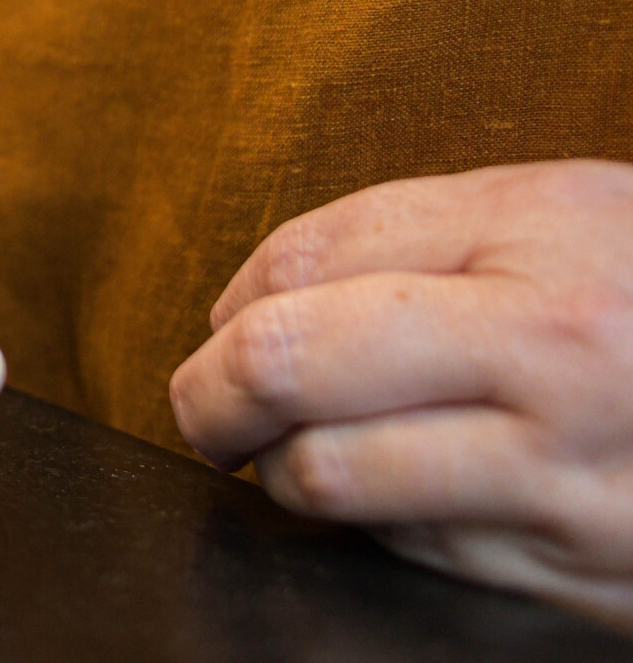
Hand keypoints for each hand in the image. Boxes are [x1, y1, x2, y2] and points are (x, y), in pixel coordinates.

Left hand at [170, 160, 632, 628]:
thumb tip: (242, 303)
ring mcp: (571, 476)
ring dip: (282, 469)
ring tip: (291, 451)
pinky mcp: (583, 577)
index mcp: (538, 236)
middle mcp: (553, 354)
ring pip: (329, 478)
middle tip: (204, 406)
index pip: (299, 264)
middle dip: (207, 392)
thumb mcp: (555, 211)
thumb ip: (397, 236)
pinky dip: (380, 525)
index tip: (217, 329)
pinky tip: (408, 493)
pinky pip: (417, 550)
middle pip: (286, 363)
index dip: (227, 304)